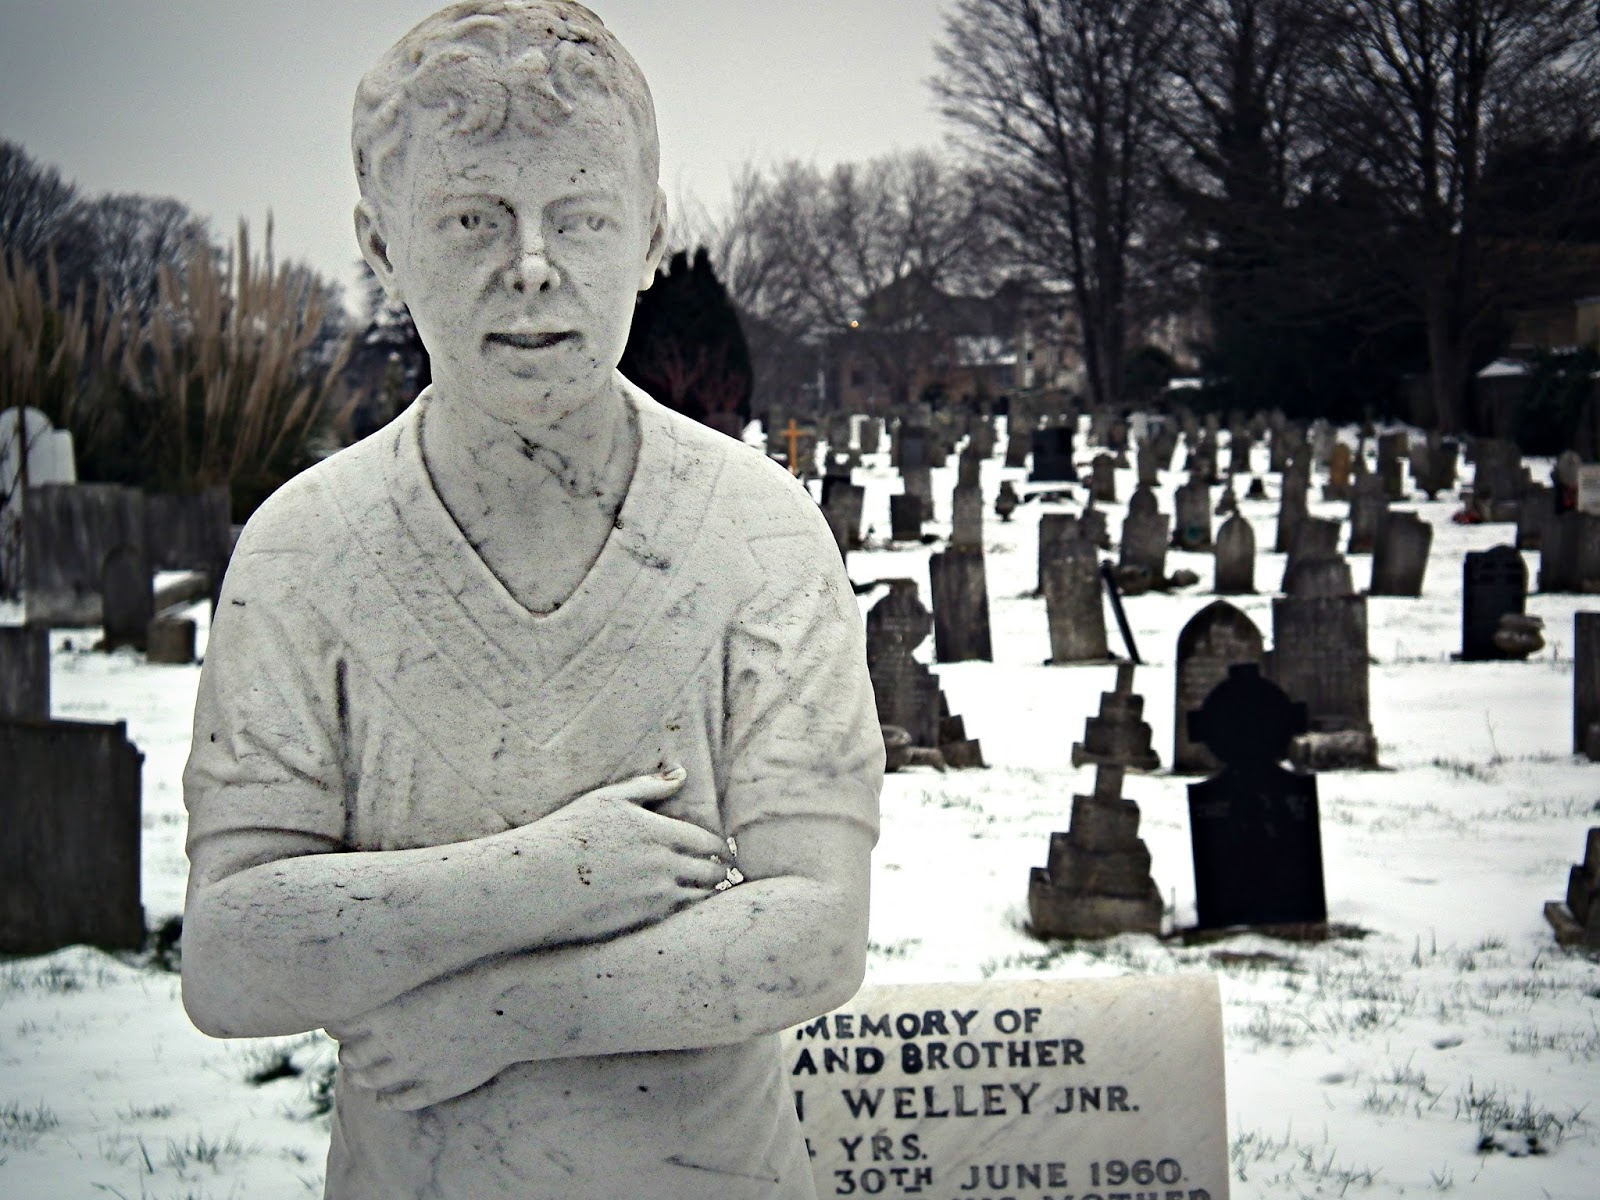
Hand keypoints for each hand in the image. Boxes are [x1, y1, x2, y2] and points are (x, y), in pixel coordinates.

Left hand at [328, 970, 505, 1110]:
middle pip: (350, 1057)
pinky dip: (386, 1101)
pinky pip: (400, 1101)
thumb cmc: (476, 979)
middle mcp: (393, 1044)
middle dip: (348, 1052)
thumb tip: (382, 974)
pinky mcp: (435, 1087)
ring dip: (361, 1077)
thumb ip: (399, 985)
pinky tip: (384, 1099)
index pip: (341, 1027)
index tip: (341, 1023)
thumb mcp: (429, 975)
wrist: (512, 1009)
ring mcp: (414, 1069)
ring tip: (361, 1073)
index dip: (338, 1026)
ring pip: (369, 1081)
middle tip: (351, 1047)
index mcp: (387, 1013)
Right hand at [494, 765, 731, 942]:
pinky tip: (679, 910)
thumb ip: (649, 787)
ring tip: (704, 894)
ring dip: (706, 896)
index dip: (722, 850)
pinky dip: (685, 913)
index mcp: (660, 833)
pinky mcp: (640, 922)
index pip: (711, 844)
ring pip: (699, 900)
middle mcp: (664, 866)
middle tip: (721, 875)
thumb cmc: (568, 833)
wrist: (535, 881)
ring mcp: (653, 897)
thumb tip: (681, 774)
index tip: (724, 854)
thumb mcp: (608, 799)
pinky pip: (677, 919)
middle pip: (712, 874)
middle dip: (719, 874)